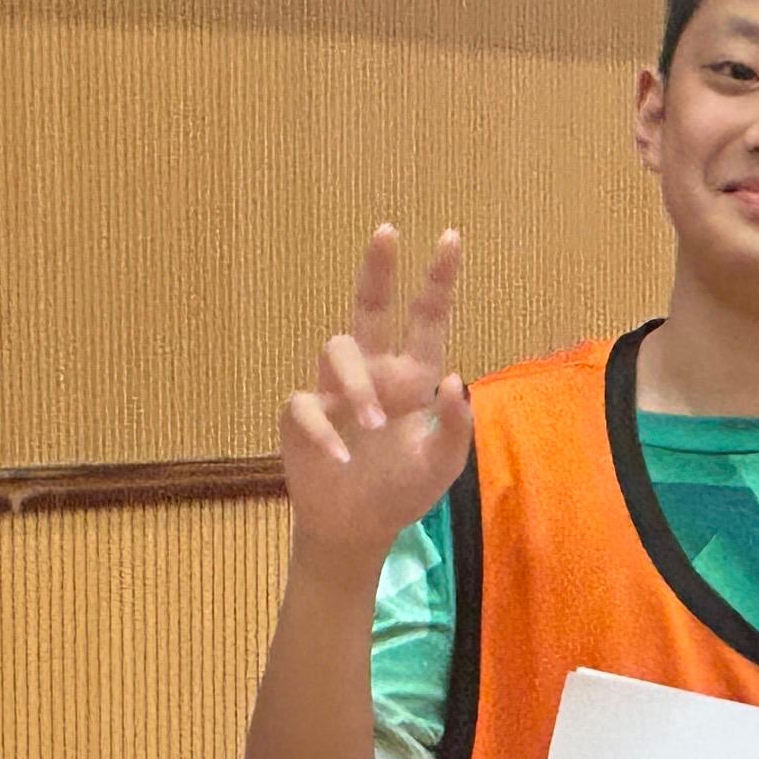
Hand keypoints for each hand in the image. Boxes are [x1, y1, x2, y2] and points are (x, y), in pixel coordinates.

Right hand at [280, 225, 470, 577]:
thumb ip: (455, 427)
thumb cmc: (402, 488)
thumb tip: (454, 379)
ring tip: (373, 424)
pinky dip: (324, 430)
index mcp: (412, 377)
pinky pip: (307, 406)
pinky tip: (341, 459)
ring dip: (357, 384)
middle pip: (369, 306)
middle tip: (386, 230)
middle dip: (376, 268)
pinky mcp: (303, 417)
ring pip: (337, 350)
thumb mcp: (441, 465)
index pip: (427, 319)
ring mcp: (334, 390)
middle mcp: (373, 372)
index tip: (450, 237)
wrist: (358, 528)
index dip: (438, 280)